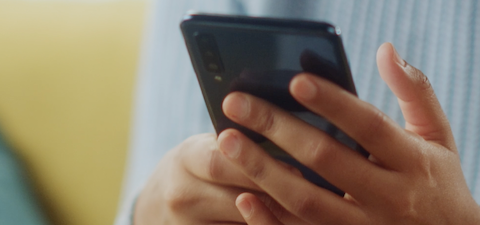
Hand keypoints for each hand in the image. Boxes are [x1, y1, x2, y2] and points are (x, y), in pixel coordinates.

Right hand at [133, 134, 307, 224]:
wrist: (158, 204)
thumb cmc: (195, 168)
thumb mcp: (205, 147)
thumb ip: (238, 143)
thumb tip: (291, 133)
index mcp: (186, 159)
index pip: (223, 160)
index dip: (261, 165)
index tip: (298, 169)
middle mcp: (182, 194)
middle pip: (238, 197)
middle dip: (278, 197)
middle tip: (315, 196)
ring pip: (241, 224)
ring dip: (277, 220)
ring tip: (310, 213)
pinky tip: (284, 224)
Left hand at [217, 43, 479, 224]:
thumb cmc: (437, 183)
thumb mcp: (438, 137)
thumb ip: (415, 92)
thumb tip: (385, 51)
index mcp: (412, 162)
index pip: (369, 126)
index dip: (333, 103)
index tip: (295, 81)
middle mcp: (389, 197)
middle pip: (327, 160)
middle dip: (279, 130)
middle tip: (237, 105)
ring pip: (308, 202)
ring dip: (264, 171)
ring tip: (228, 142)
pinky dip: (270, 220)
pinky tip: (244, 197)